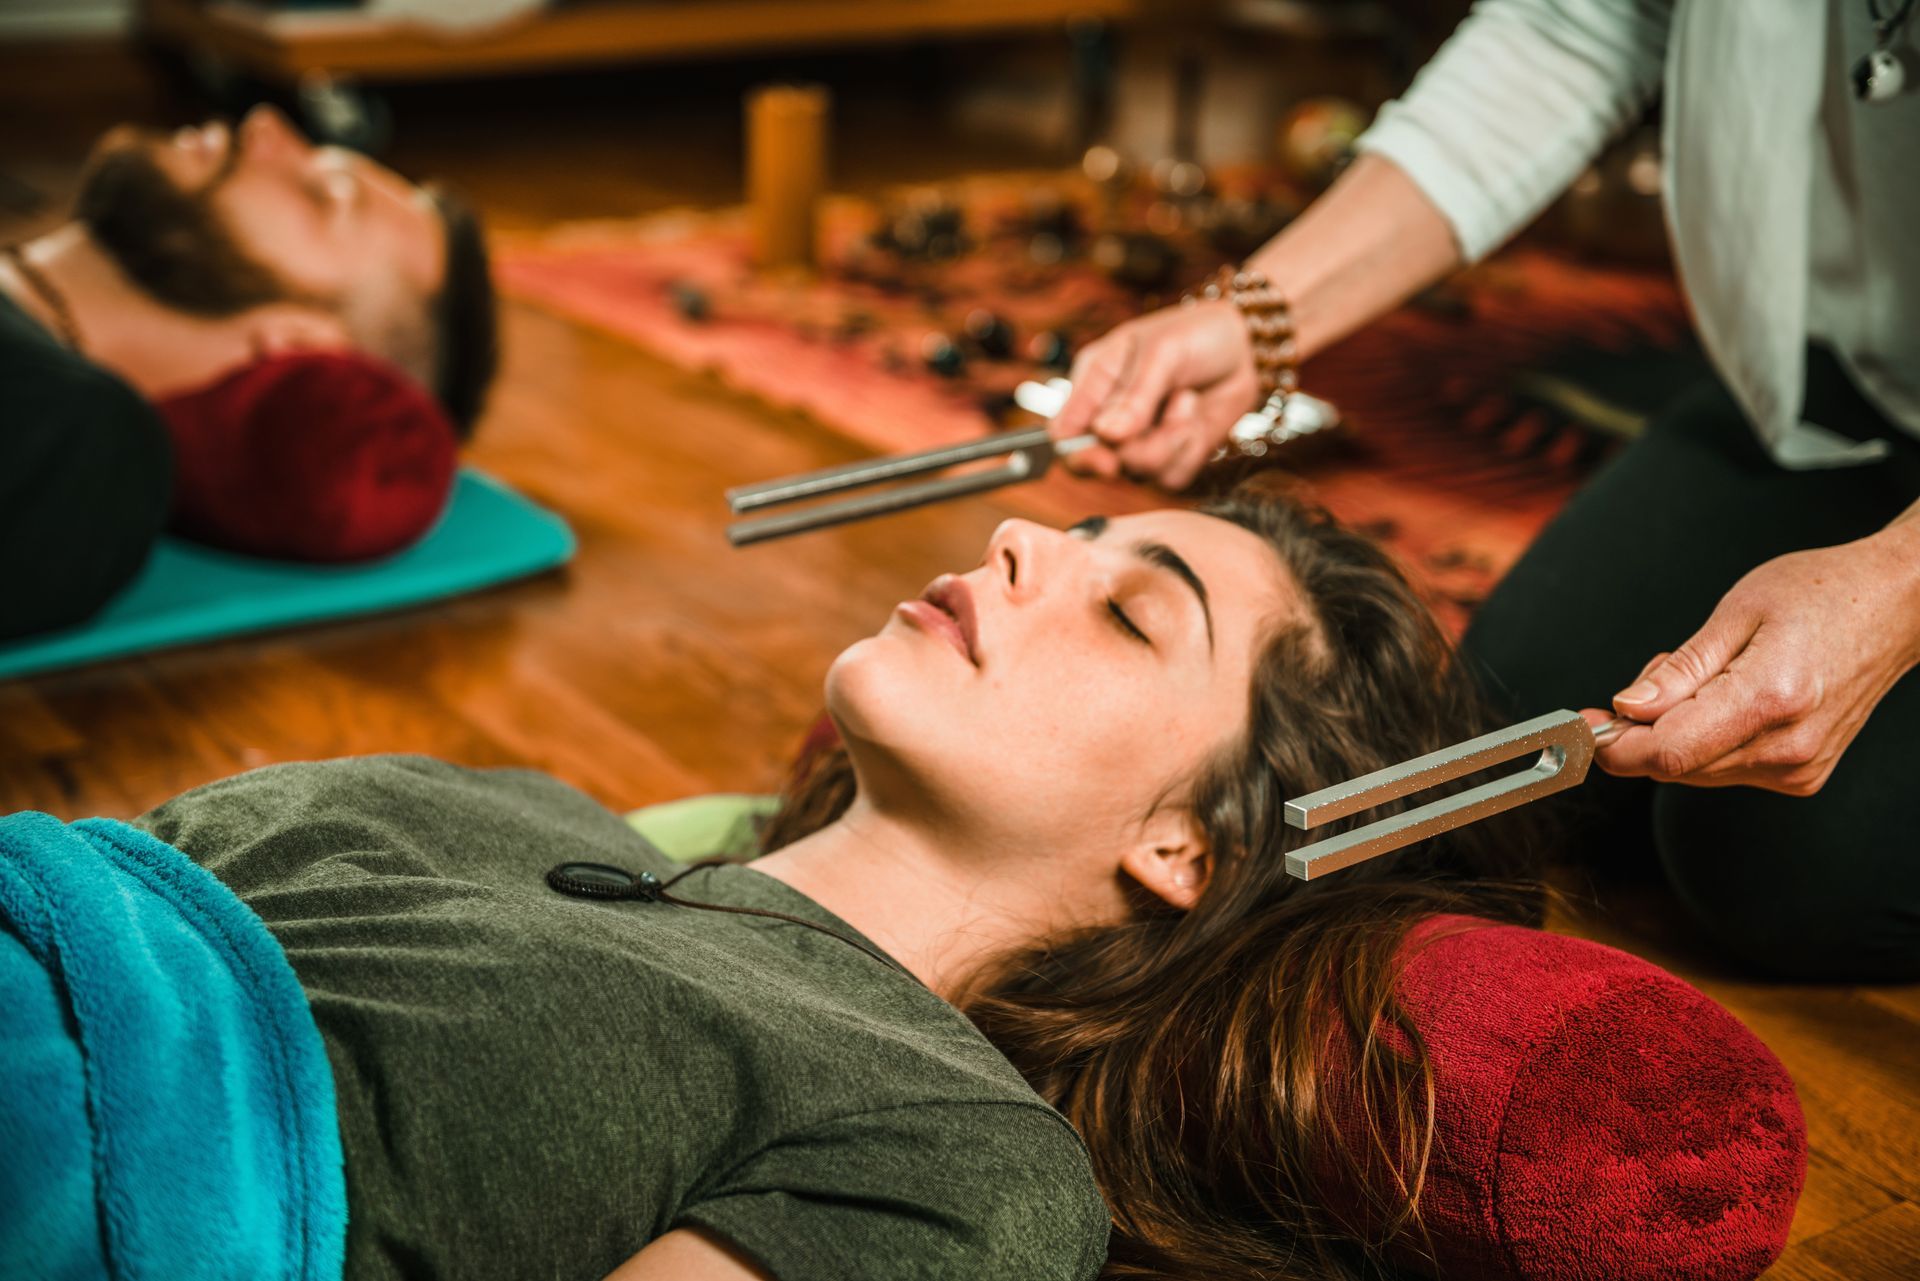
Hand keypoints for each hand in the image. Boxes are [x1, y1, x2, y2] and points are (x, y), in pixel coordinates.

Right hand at [1048, 299, 1260, 490]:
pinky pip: (1170, 478)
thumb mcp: (1162, 353)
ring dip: (1168, 440)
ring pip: (1137, 472)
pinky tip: (1194, 415)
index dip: (1076, 454)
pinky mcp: (1172, 457)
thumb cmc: (1195, 334)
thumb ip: (1134, 395)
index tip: (1107, 458)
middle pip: (1096, 464)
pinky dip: (1188, 450)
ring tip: (1185, 401)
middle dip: (1133, 449)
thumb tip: (1106, 434)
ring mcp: (1140, 441)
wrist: (1246, 346)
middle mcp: (1110, 418)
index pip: (1062, 434)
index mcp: (1093, 384)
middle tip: (1162, 414)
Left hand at [1584, 531, 1919, 795]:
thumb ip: (1679, 669)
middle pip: (1676, 767)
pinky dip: (1705, 739)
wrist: (1898, 608)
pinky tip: (1725, 698)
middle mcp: (1787, 747)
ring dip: (1674, 732)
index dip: (1615, 746)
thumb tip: (1626, 709)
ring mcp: (1799, 768)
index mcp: (1770, 700)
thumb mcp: (1737, 612)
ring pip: (1696, 771)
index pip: (1668, 753)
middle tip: (1650, 679)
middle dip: (1640, 732)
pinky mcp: (1802, 776)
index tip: (1585, 726)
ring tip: (1704, 675)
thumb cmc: (1822, 595)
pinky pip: (1724, 768)